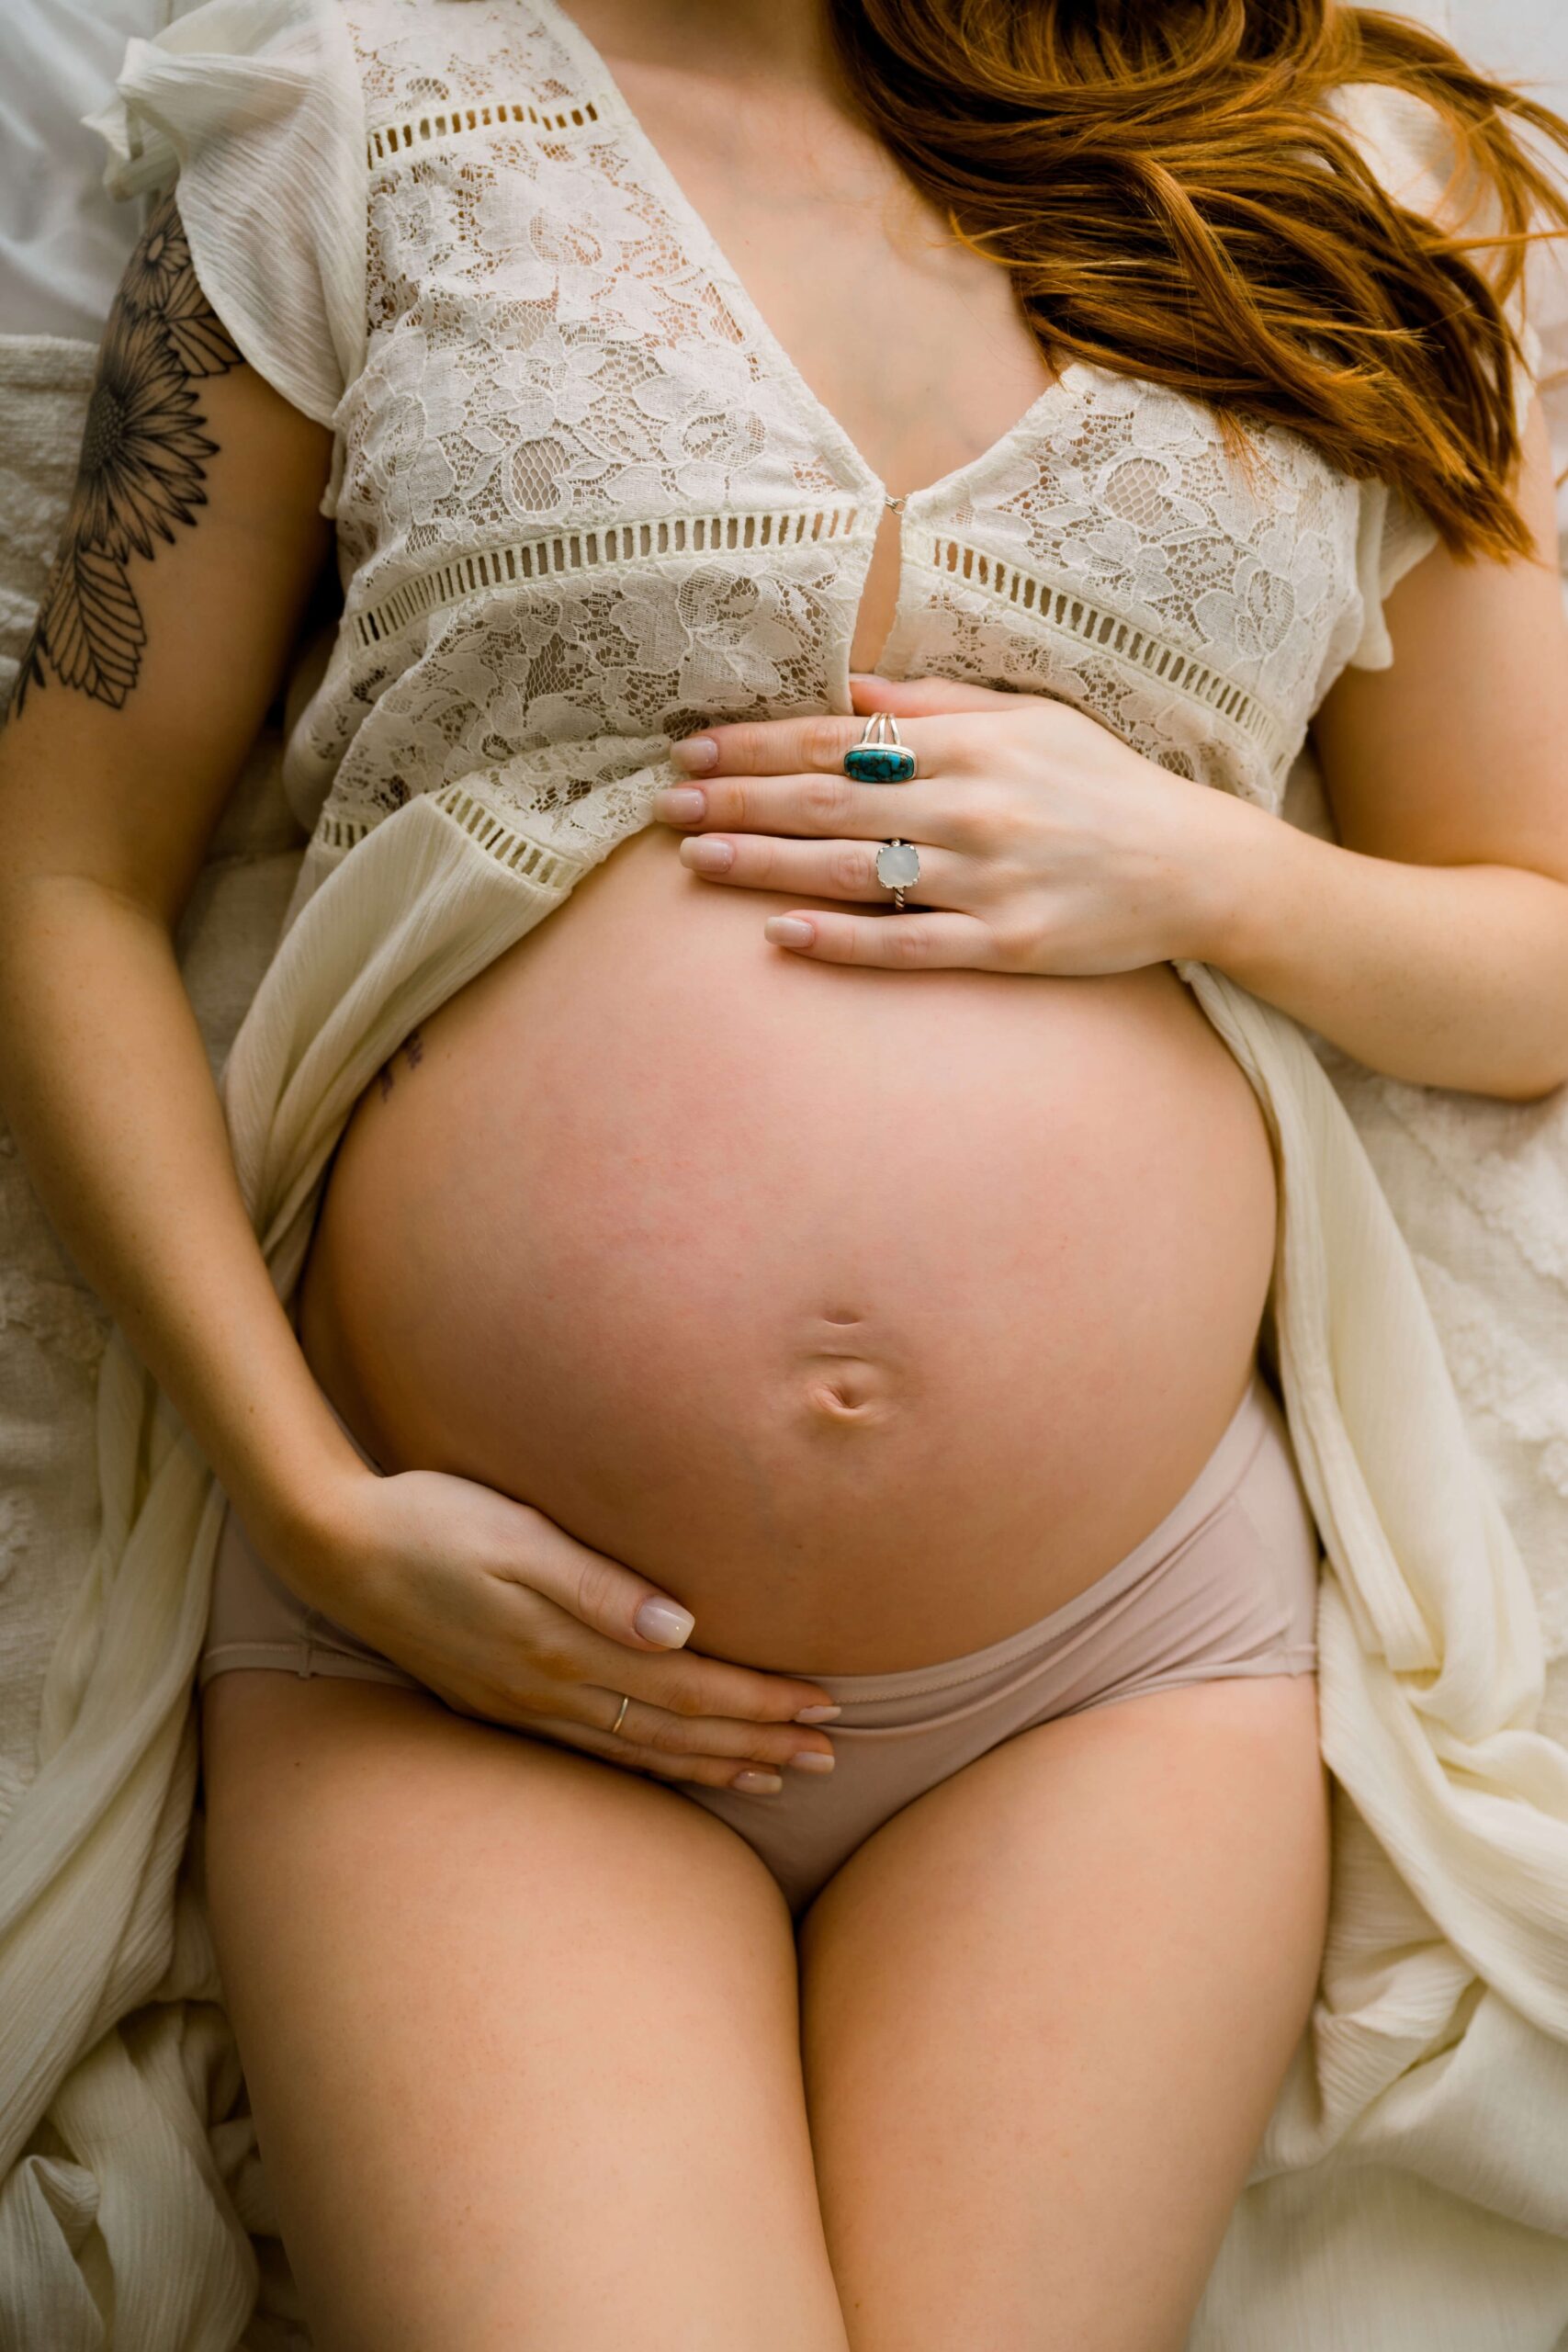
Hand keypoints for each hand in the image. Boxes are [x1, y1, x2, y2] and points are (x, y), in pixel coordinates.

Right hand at [272, 1461, 840, 1792]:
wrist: (335, 1549)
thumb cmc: (431, 1520)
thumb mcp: (516, 1538)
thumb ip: (600, 1585)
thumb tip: (683, 1629)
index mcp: (566, 1646)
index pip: (690, 1685)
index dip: (761, 1701)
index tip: (824, 1707)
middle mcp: (552, 1690)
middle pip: (678, 1730)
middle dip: (758, 1742)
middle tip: (830, 1754)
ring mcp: (525, 1705)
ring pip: (643, 1751)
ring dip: (716, 1763)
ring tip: (776, 1775)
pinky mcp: (504, 1703)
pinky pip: (600, 1751)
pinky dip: (656, 1765)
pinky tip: (681, 1767)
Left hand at [650, 673, 1254, 976]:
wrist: (1194, 866)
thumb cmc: (1104, 785)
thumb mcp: (1029, 719)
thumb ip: (936, 705)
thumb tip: (848, 692)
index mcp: (970, 744)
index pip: (837, 739)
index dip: (757, 743)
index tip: (692, 747)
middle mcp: (970, 807)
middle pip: (827, 801)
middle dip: (738, 799)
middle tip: (665, 805)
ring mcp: (984, 880)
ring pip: (852, 871)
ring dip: (764, 862)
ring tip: (694, 860)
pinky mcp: (1004, 945)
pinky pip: (906, 944)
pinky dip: (840, 940)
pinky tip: (779, 935)